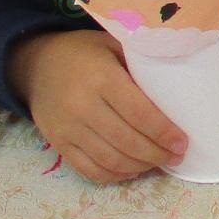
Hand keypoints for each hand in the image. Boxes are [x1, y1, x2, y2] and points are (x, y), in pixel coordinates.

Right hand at [6, 29, 185, 182]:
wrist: (36, 64)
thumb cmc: (85, 52)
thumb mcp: (114, 43)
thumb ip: (142, 61)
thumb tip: (180, 82)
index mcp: (102, 78)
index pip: (139, 113)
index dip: (163, 132)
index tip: (182, 142)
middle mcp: (82, 105)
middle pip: (127, 141)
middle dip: (157, 154)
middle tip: (177, 155)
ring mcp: (67, 128)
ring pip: (110, 159)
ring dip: (139, 166)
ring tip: (159, 162)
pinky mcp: (57, 143)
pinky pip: (88, 169)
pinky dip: (114, 175)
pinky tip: (132, 170)